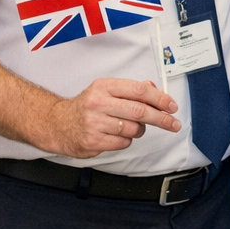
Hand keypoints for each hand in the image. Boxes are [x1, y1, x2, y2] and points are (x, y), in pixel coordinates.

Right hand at [42, 79, 179, 157]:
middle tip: (173, 123)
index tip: (172, 106)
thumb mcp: (106, 90)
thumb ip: (131, 90)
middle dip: (161, 118)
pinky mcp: (92, 141)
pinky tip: (116, 135)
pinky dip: (126, 140)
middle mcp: (98, 103)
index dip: (160, 99)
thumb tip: (156, 90)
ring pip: (133, 129)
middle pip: (139, 111)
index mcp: (104, 86)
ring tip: (130, 126)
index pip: (139, 90)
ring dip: (139, 130)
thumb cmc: (86, 106)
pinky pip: (123, 142)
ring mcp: (94, 123)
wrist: (56, 123)